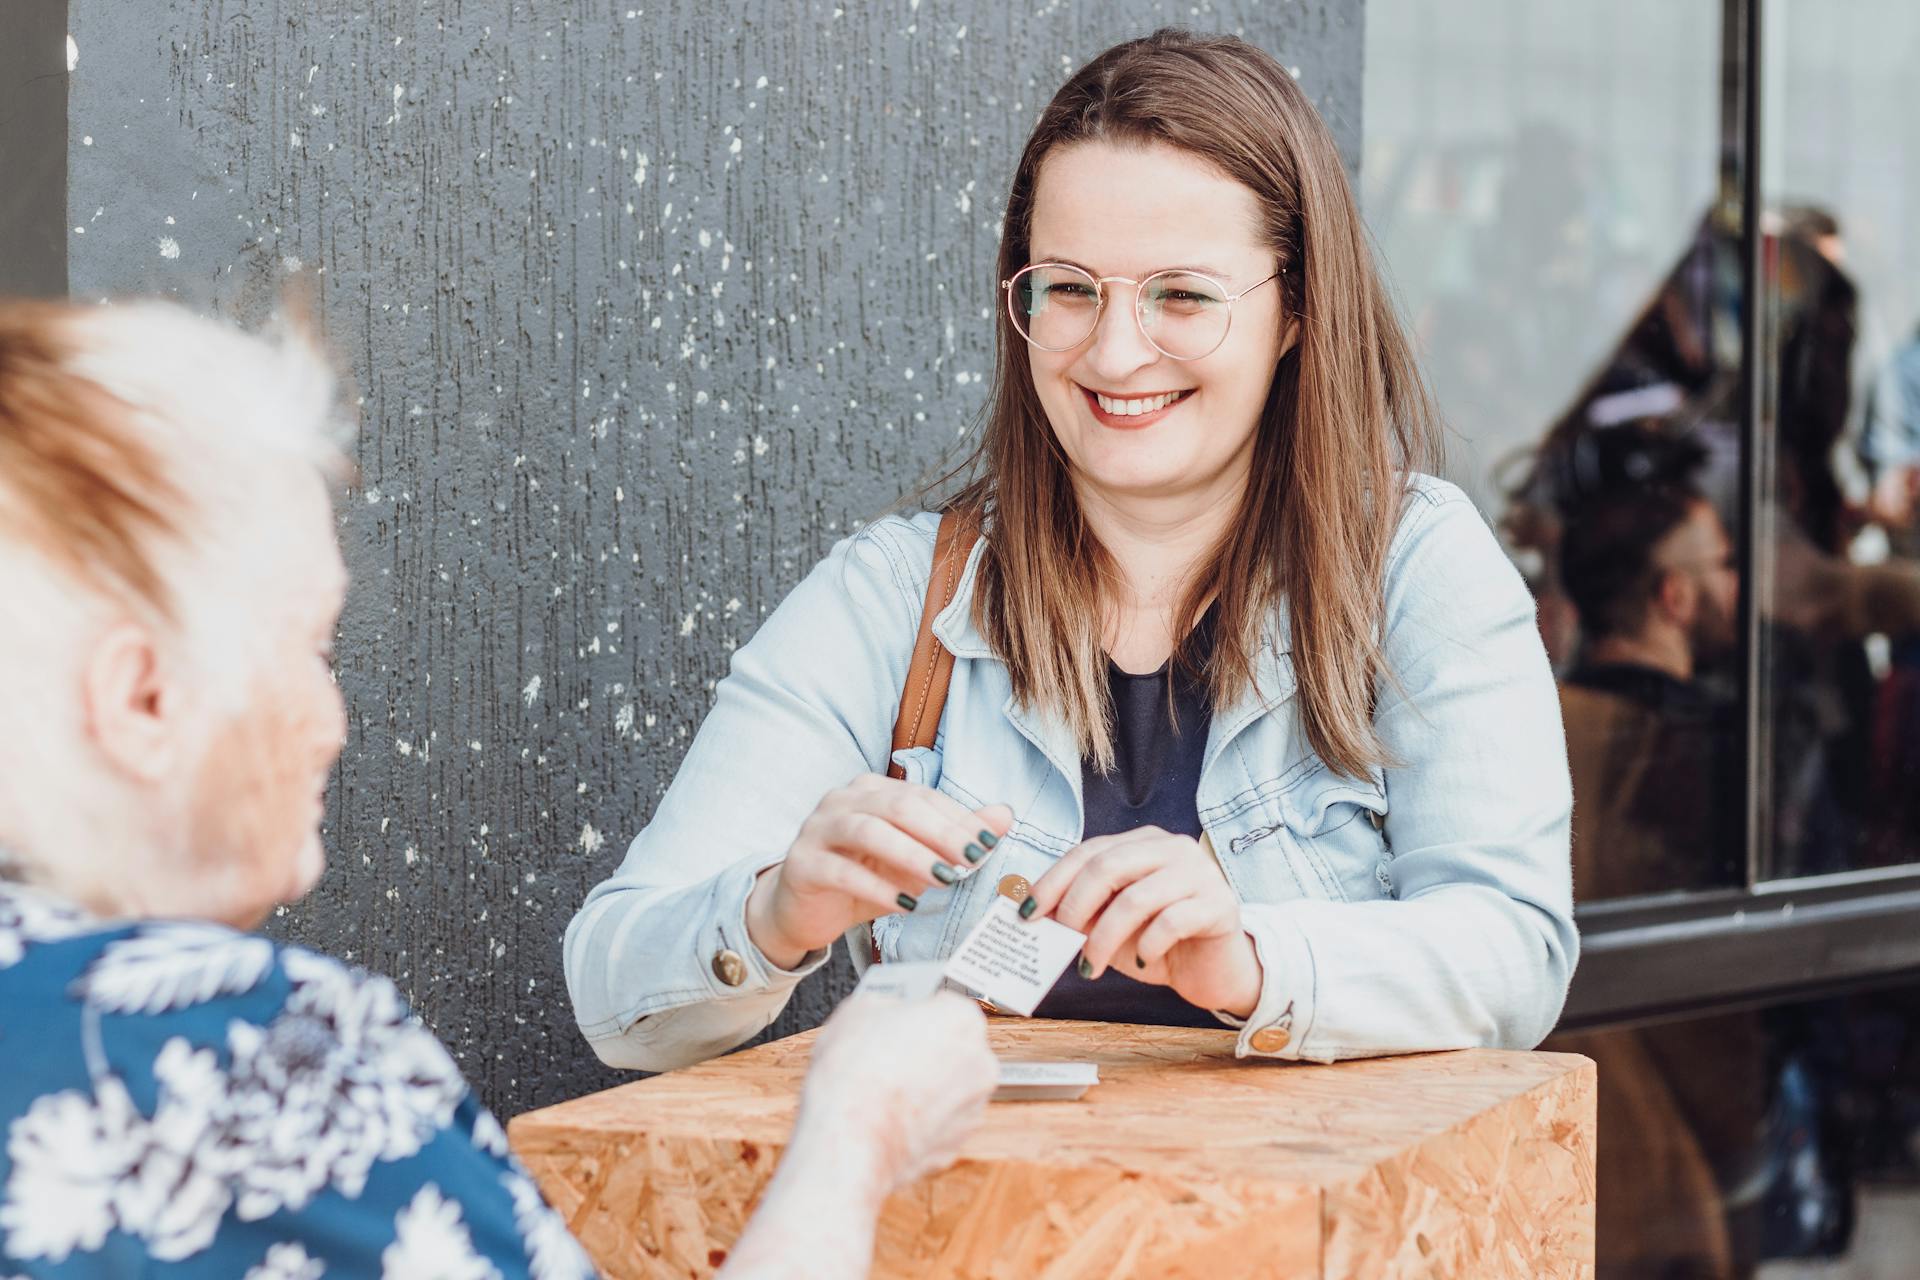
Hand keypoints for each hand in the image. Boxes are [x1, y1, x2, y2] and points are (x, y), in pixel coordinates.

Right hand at [746, 774, 1012, 967]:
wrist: (802, 910)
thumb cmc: (863, 877)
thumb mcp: (914, 858)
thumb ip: (954, 835)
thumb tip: (1004, 815)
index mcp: (870, 790)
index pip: (921, 797)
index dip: (957, 818)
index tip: (989, 844)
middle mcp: (841, 800)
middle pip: (897, 806)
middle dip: (940, 832)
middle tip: (973, 859)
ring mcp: (817, 829)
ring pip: (868, 831)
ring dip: (911, 855)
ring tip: (945, 880)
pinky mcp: (802, 864)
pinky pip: (841, 871)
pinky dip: (876, 887)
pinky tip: (904, 905)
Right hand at [793, 992, 994, 1196]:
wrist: (849, 1139)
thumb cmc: (856, 1076)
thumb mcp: (859, 1008)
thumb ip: (887, 1002)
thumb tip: (887, 1009)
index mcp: (962, 1019)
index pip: (944, 1004)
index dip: (915, 1012)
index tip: (899, 1020)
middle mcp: (980, 1063)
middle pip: (952, 1047)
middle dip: (925, 1050)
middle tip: (887, 1054)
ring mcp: (972, 1107)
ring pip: (948, 1087)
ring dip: (925, 1086)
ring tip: (883, 1089)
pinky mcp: (956, 1143)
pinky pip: (939, 1122)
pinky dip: (920, 1120)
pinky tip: (889, 1115)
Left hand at [1026, 826, 1261, 1016]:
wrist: (1214, 970)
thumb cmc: (1156, 943)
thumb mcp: (1110, 925)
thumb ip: (1080, 913)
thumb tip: (1031, 911)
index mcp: (1142, 843)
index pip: (1088, 852)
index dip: (1052, 882)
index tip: (1026, 913)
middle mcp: (1172, 848)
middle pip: (1108, 866)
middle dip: (1074, 906)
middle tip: (1060, 938)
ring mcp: (1199, 873)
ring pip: (1136, 898)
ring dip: (1103, 938)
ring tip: (1091, 966)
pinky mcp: (1219, 905)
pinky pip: (1171, 922)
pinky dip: (1147, 946)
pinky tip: (1141, 962)